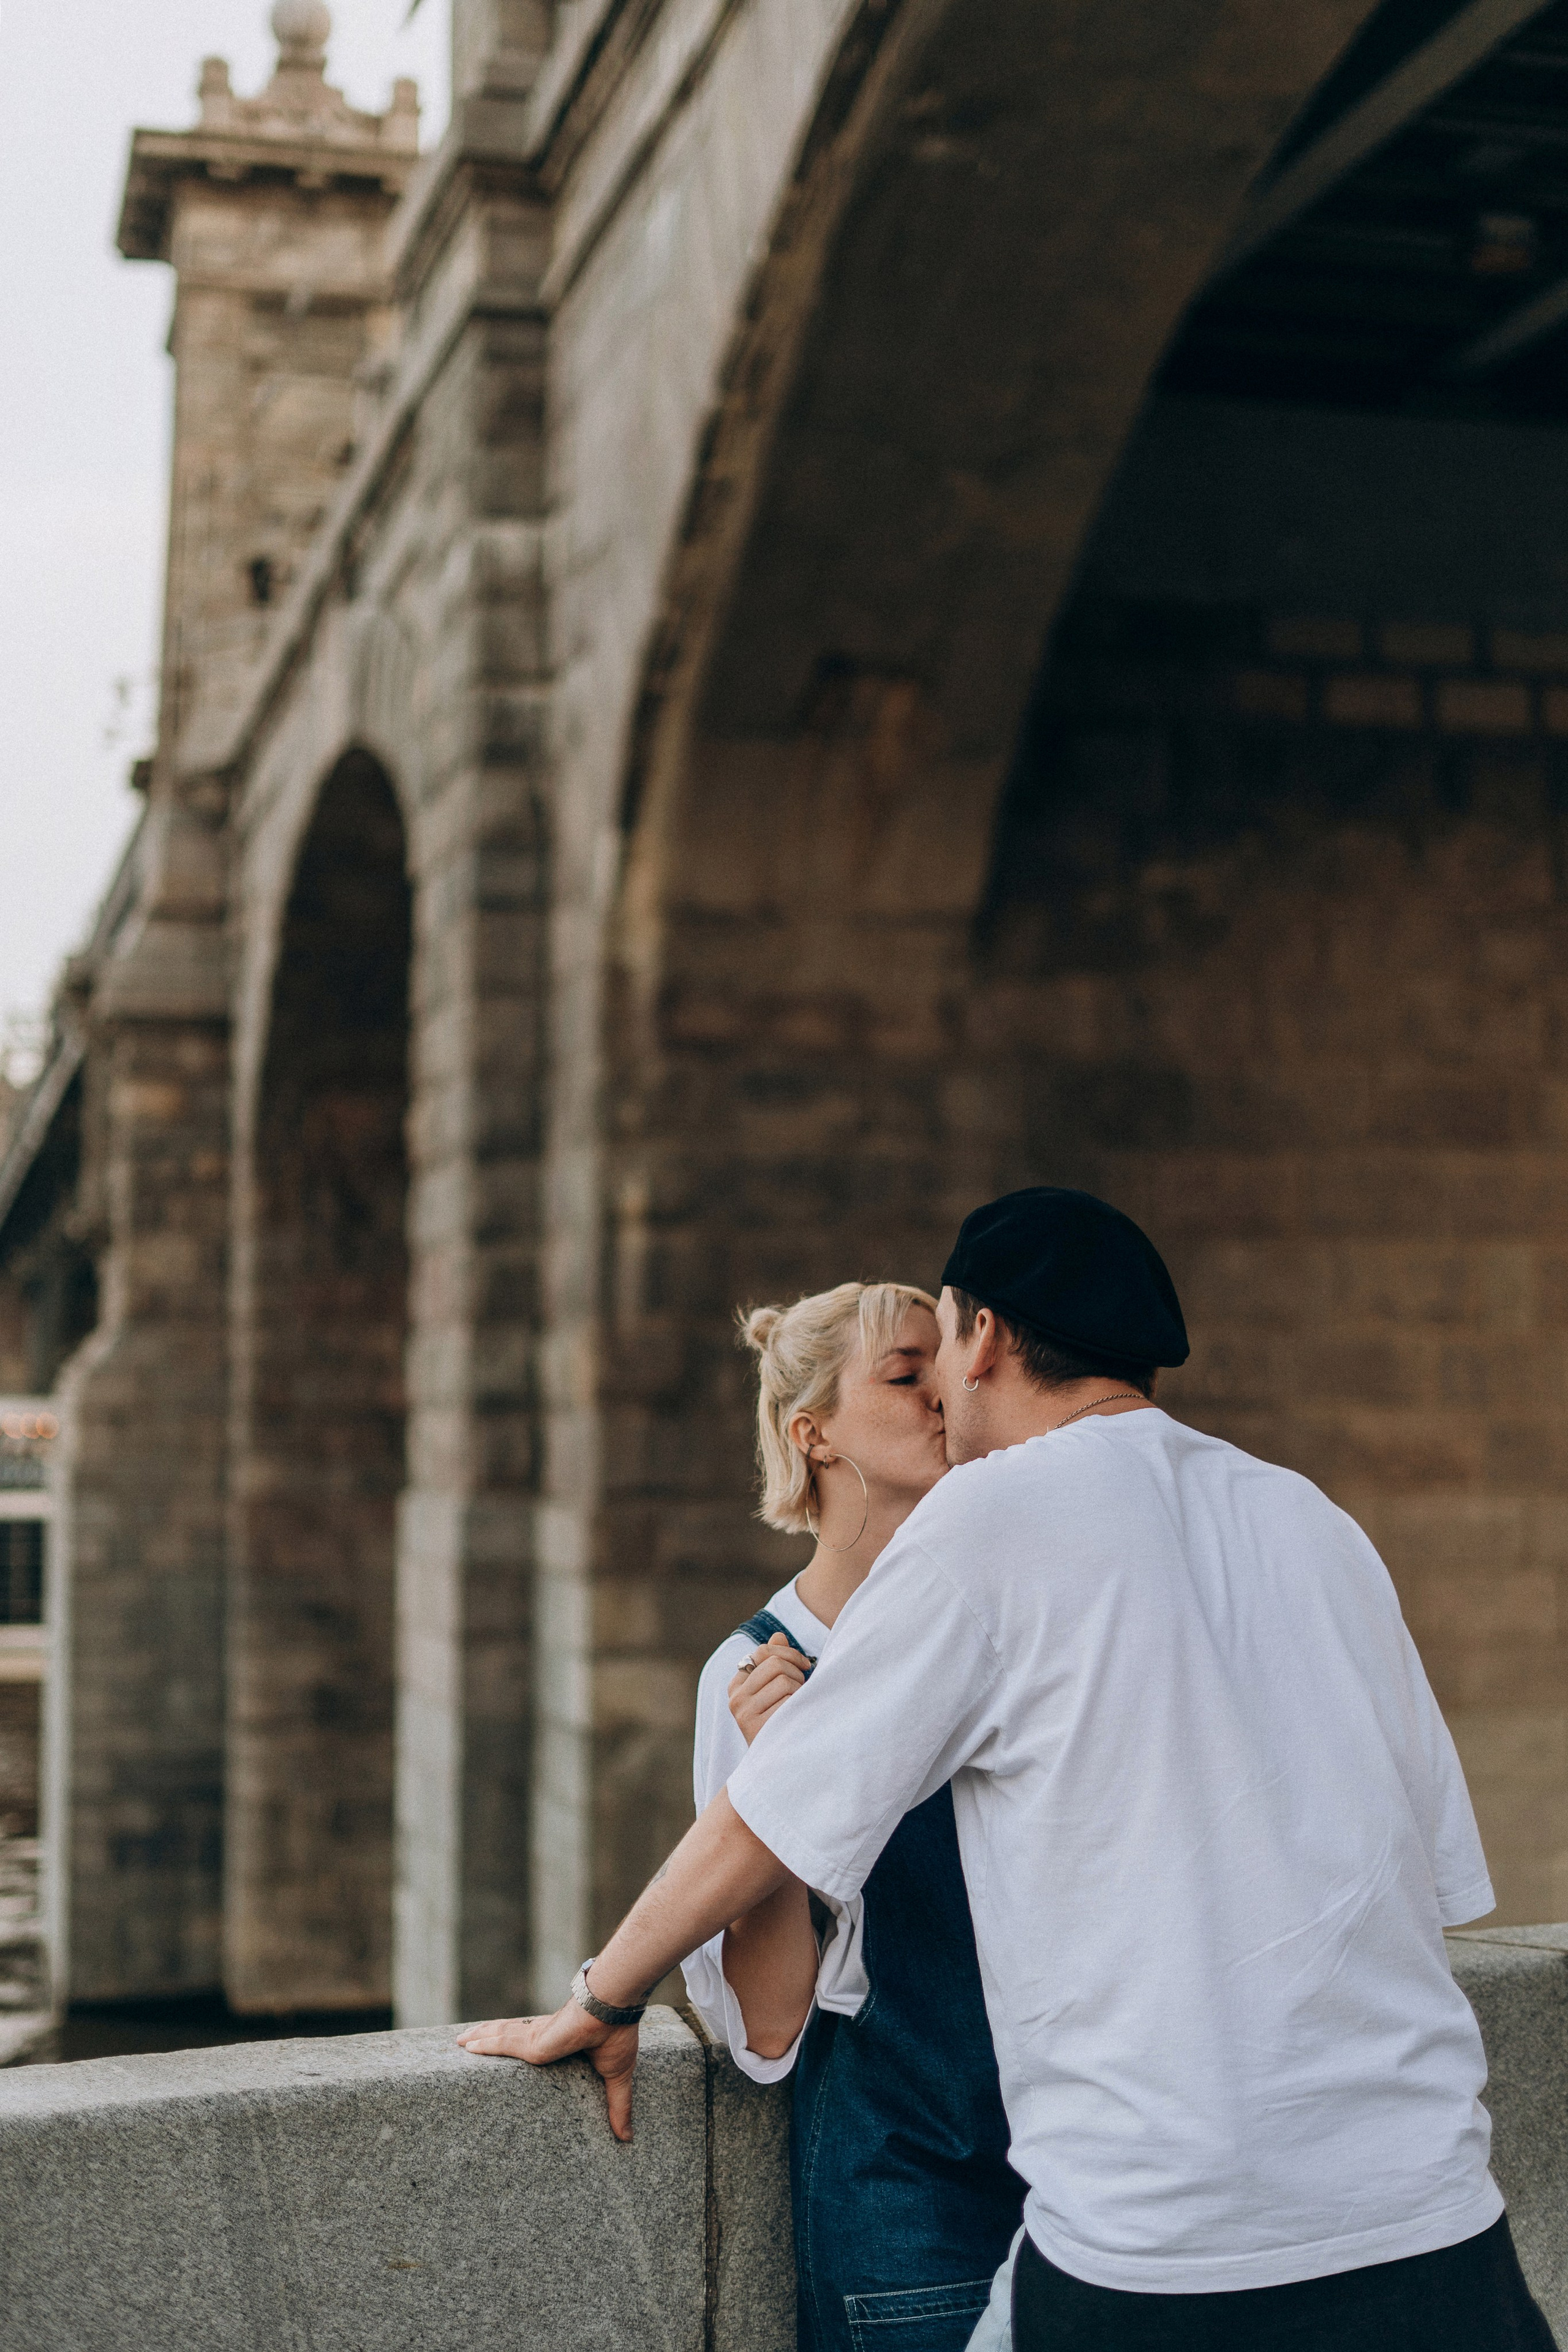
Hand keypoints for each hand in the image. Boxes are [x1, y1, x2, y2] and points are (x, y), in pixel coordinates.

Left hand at [456, 2003, 641, 2140]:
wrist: (612, 2009)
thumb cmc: (616, 2034)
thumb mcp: (614, 2076)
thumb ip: (616, 2106)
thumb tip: (626, 2137)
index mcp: (560, 2043)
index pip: (532, 2044)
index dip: (517, 2044)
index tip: (504, 2052)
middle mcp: (543, 2037)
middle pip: (508, 2037)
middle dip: (488, 2037)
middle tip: (467, 2044)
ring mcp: (536, 2038)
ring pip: (500, 2037)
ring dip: (479, 2038)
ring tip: (460, 2042)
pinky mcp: (532, 2042)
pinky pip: (501, 2042)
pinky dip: (483, 2043)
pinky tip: (467, 2045)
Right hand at [728, 1630, 809, 1745]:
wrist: (776, 1764)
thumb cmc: (779, 1721)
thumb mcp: (773, 1690)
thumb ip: (774, 1662)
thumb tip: (778, 1635)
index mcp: (737, 1685)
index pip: (763, 1651)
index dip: (789, 1653)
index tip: (804, 1666)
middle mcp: (736, 1697)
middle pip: (775, 1663)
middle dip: (796, 1672)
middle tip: (801, 1689)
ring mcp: (744, 1713)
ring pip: (784, 1681)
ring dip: (799, 1690)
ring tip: (798, 1704)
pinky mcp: (756, 1727)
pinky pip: (788, 1702)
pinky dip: (799, 1707)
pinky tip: (797, 1717)